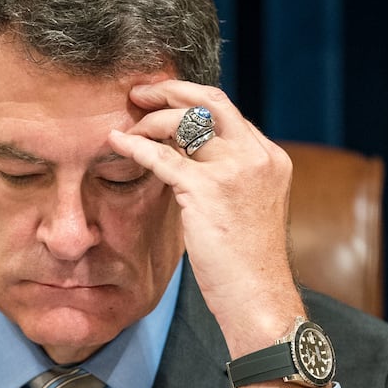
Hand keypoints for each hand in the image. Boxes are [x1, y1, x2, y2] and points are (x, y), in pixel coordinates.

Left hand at [109, 80, 314, 387]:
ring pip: (186, 122)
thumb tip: (188, 161)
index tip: (163, 102)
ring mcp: (236, 170)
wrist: (258, 296)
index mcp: (270, 158)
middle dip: (172, 91)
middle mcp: (257, 156)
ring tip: (127, 126)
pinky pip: (163, 157)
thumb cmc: (246, 264)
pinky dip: (136, 146)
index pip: (228, 113)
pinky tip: (116, 143)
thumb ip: (226, 179)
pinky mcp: (209, 189)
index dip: (191, 102)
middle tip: (140, 93)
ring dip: (151, 121)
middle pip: (211, 101)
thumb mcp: (246, 210)